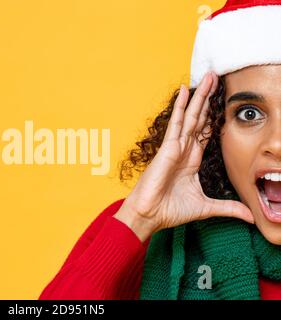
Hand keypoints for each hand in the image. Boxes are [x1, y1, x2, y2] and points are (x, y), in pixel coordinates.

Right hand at [114, 72, 253, 241]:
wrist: (150, 215)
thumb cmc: (170, 210)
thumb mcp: (206, 207)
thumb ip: (228, 207)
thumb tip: (250, 216)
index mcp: (192, 160)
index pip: (206, 133)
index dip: (214, 116)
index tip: (221, 102)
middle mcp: (184, 150)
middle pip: (199, 119)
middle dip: (208, 99)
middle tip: (216, 78)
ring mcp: (175, 147)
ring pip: (191, 116)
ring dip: (200, 97)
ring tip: (208, 78)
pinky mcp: (168, 147)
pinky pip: (177, 122)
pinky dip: (181, 106)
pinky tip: (185, 90)